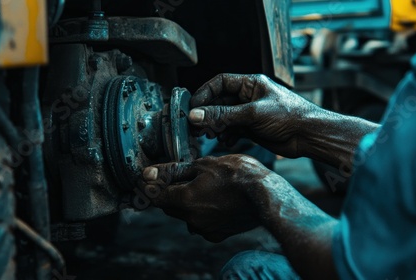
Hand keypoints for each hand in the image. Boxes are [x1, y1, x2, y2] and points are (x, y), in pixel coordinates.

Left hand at [141, 154, 271, 241]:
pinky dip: (202, 213)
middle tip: (179, 177)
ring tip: (202, 187)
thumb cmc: (237, 174)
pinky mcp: (219, 234)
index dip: (150, 186)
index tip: (151, 178)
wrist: (266, 195)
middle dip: (169, 193)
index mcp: (184, 200)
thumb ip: (173, 171)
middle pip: (168, 207)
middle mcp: (191, 219)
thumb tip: (149, 174)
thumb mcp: (203, 165)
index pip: (155, 196)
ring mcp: (205, 229)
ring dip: (186, 203)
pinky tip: (215, 200)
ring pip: (185, 216)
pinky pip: (201, 224)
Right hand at [189, 73, 317, 157]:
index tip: (193, 106)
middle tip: (196, 125)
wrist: (309, 136)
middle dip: (207, 114)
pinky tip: (226, 141)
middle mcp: (249, 97)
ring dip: (215, 126)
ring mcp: (250, 114)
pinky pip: (232, 130)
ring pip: (224, 118)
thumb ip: (223, 115)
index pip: (220, 83)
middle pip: (219, 102)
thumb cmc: (290, 115)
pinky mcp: (252, 129)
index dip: (205, 93)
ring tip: (210, 135)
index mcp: (251, 84)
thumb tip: (197, 115)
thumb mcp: (252, 113)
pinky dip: (226, 136)